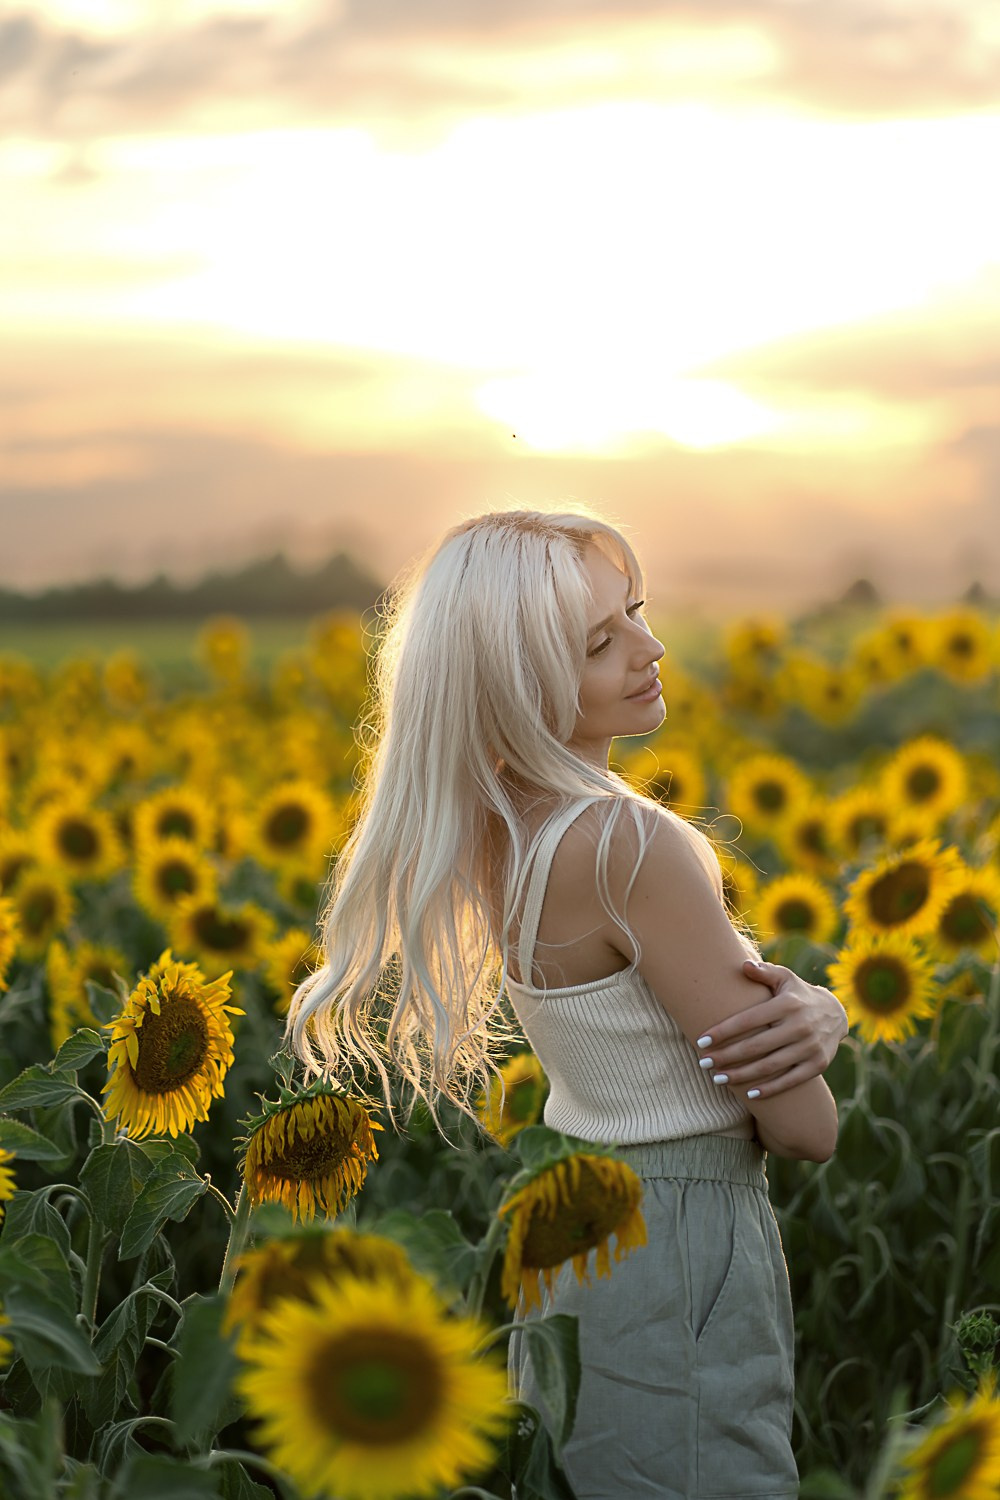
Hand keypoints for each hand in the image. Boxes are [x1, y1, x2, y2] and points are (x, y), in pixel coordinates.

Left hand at [696, 959, 848, 1098]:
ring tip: (718, 1079)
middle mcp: (800, 1026)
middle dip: (727, 1056)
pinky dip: (770, 1089)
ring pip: (770, 1066)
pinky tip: (749, 1094)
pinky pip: (791, 1080)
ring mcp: (810, 1047)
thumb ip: (765, 972)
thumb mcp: (785, 978)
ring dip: (742, 1075)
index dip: (724, 1031)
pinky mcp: (818, 1064)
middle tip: (704, 1063)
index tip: (701, 1041)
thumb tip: (744, 966)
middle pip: (756, 1046)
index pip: (749, 1020)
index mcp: (787, 1004)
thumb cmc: (798, 994)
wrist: (836, 1014)